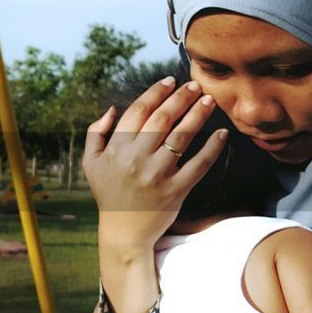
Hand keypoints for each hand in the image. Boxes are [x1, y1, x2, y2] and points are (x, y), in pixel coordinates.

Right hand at [82, 77, 226, 254]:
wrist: (123, 231)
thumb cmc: (108, 193)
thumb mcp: (91, 163)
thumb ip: (95, 133)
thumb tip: (111, 109)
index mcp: (117, 148)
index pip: (139, 111)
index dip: (156, 92)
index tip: (170, 81)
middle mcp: (137, 158)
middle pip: (163, 119)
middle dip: (181, 97)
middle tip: (195, 85)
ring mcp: (158, 174)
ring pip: (182, 137)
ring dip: (198, 115)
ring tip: (209, 101)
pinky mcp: (176, 190)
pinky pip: (199, 165)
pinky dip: (212, 148)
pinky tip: (221, 133)